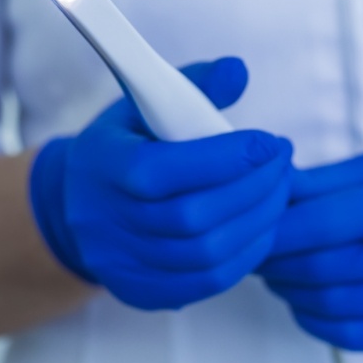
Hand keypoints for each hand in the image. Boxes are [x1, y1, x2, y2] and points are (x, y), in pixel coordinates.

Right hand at [30, 57, 292, 309]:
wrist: (79, 203)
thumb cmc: (124, 147)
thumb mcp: (145, 104)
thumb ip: (194, 85)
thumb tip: (239, 71)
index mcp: (103, 166)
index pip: (164, 170)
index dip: (226, 158)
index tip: (269, 142)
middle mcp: (106, 222)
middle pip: (193, 217)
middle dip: (255, 189)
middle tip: (284, 164)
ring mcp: (123, 264)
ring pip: (207, 254)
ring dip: (258, 222)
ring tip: (280, 192)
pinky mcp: (142, 291)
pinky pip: (206, 283)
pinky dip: (246, 255)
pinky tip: (262, 227)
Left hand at [259, 146, 362, 349]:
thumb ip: (325, 182)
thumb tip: (275, 188)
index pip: (318, 224)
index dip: (274, 228)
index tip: (252, 226)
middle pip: (316, 268)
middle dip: (273, 260)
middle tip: (257, 249)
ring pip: (328, 304)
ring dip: (288, 289)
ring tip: (276, 271)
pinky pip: (352, 335)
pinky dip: (314, 320)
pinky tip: (304, 301)